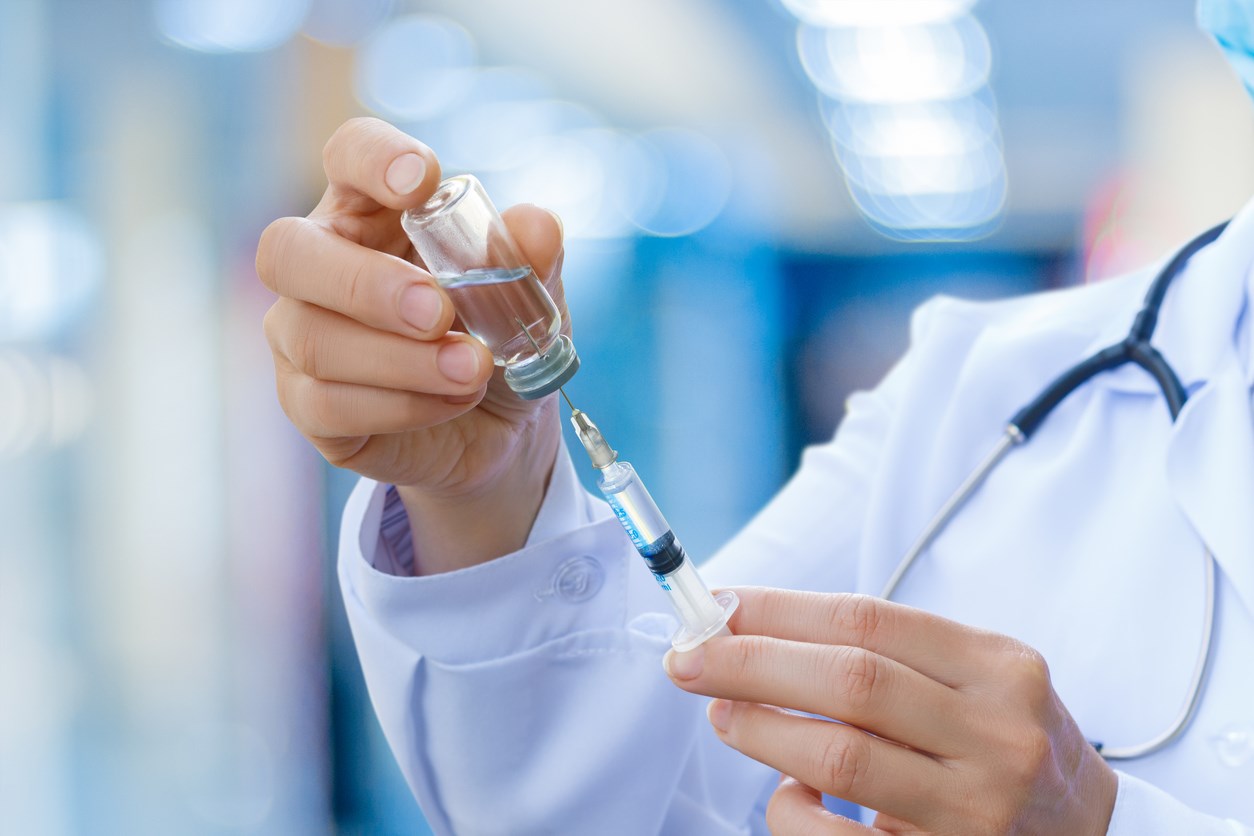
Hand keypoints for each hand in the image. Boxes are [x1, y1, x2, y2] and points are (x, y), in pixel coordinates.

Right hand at [256, 118, 568, 570]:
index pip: (348, 155)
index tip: (422, 182)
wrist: (499, 426)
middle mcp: (318, 264)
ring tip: (474, 369)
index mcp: (371, 209)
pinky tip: (453, 402)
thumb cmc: (496, 335)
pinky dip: (402, 406)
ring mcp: (300, 335)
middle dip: (365, 284)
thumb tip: (537, 227)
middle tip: (439, 312)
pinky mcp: (306, 406)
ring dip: (404, 360)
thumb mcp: (529, 295)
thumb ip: (532, 259)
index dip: (373, 158)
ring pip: (313, 339)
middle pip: (286, 251)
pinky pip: (328, 405)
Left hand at [663, 588, 1116, 834]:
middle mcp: (998, 734)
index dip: (780, 610)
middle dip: (751, 662)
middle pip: (849, 680)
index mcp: (1000, 667)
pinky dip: (792, 812)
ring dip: (760, 729)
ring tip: (721, 712)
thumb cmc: (1002, 742)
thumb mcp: (975, 678)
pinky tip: (784, 792)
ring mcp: (978, 809)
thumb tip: (749, 628)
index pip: (869, 621)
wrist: (1087, 835)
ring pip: (840, 758)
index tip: (718, 606)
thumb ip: (886, 654)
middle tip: (687, 657)